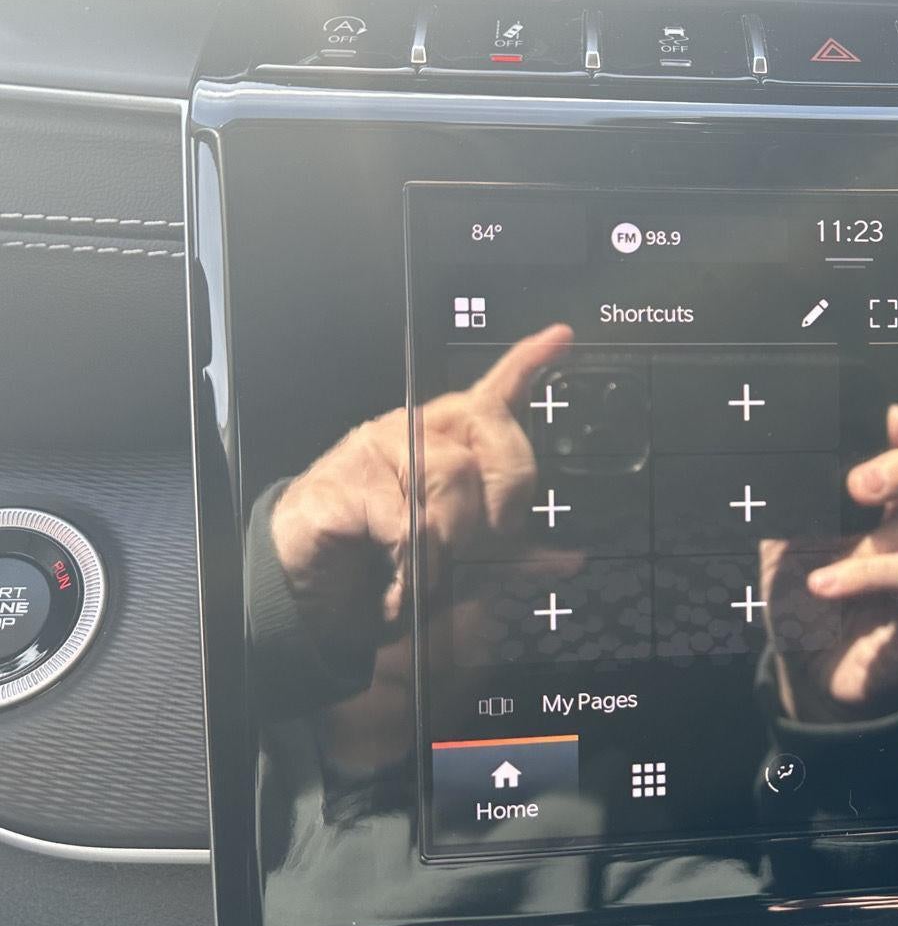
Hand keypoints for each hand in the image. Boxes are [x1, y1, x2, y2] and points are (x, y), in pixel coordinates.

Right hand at [271, 324, 573, 628]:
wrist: (305, 587)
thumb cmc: (381, 560)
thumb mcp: (459, 560)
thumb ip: (507, 550)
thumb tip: (565, 559)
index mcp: (449, 440)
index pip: (495, 393)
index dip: (528, 363)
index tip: (560, 338)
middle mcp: (416, 431)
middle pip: (492, 431)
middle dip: (505, 497)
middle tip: (486, 543)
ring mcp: (376, 449)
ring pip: (453, 474)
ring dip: (454, 539)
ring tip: (434, 573)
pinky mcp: (344, 482)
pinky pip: (407, 521)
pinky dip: (413, 567)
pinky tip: (402, 587)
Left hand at [762, 403, 897, 722]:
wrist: (811, 676)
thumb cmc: (807, 604)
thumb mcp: (791, 543)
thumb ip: (798, 500)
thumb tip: (783, 453)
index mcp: (894, 503)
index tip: (890, 417)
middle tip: (860, 485)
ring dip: (875, 539)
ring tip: (823, 565)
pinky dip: (869, 576)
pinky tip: (827, 586)